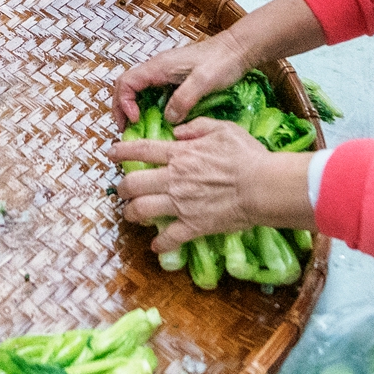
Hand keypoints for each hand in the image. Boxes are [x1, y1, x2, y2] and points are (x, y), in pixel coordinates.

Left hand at [107, 117, 310, 251]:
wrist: (263, 186)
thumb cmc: (246, 155)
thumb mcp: (223, 129)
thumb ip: (197, 126)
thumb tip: (177, 132)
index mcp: (179, 154)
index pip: (141, 150)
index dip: (121, 151)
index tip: (110, 153)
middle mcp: (173, 179)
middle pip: (133, 184)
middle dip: (121, 188)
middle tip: (121, 190)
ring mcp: (181, 204)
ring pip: (142, 210)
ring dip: (131, 213)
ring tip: (131, 214)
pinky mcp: (193, 226)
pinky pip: (168, 238)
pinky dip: (159, 244)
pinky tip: (155, 246)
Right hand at [111, 31, 250, 126]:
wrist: (238, 50)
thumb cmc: (222, 62)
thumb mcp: (204, 81)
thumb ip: (184, 99)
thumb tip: (168, 119)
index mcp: (159, 66)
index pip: (126, 82)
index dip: (124, 103)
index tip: (135, 120)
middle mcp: (157, 68)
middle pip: (127, 87)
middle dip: (122, 108)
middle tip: (127, 130)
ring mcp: (165, 73)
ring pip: (139, 90)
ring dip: (134, 108)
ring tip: (139, 128)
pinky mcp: (174, 79)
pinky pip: (153, 93)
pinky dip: (149, 107)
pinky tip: (158, 121)